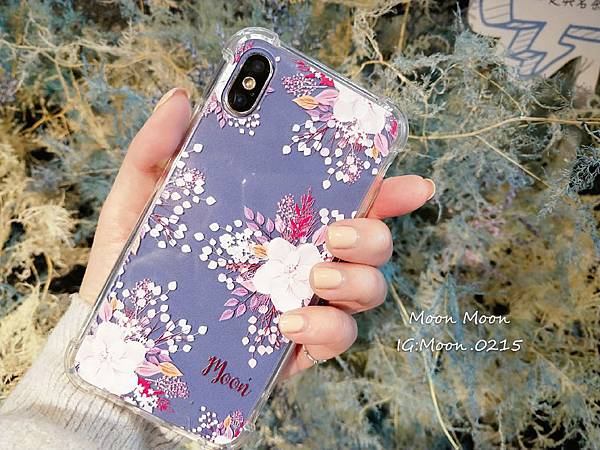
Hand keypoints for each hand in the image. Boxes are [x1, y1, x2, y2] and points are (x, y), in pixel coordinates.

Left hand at [79, 88, 434, 378]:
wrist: (125, 340)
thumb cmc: (142, 267)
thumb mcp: (141, 204)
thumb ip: (156, 152)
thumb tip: (181, 99)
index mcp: (284, 222)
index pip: (349, 200)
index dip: (387, 191)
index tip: (411, 183)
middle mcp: (305, 260)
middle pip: (371, 245)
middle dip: (373, 235)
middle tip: (337, 232)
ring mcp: (306, 304)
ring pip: (367, 291)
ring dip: (356, 280)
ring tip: (316, 274)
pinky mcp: (295, 348)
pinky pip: (336, 338)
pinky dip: (324, 328)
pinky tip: (287, 320)